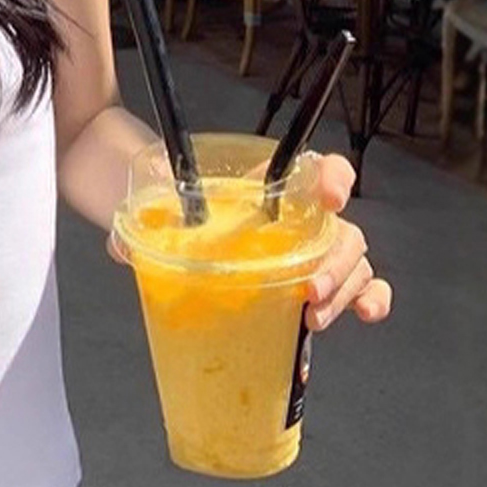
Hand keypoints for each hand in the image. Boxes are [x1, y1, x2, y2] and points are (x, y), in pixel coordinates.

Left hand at [103, 151, 391, 330]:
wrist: (174, 223)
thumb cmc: (177, 207)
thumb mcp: (161, 208)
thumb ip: (144, 225)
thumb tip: (120, 248)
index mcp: (268, 188)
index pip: (315, 168)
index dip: (333, 177)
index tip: (331, 197)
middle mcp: (298, 217)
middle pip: (341, 229)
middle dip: (335, 261)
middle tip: (308, 291)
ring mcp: (310, 251)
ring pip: (353, 261)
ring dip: (345, 288)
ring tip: (314, 317)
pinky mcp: (312, 284)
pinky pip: (356, 288)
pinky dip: (367, 299)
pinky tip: (363, 315)